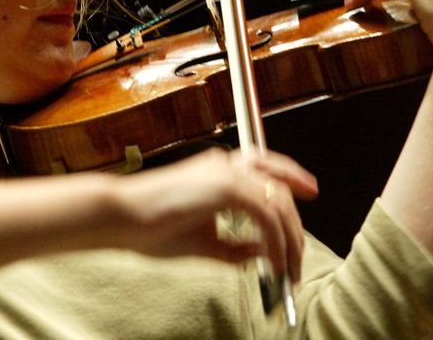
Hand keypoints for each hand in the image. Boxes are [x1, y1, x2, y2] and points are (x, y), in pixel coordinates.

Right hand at [115, 148, 317, 282]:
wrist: (121, 217)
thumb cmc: (151, 228)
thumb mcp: (203, 243)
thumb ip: (235, 247)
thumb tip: (263, 253)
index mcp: (217, 170)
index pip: (266, 168)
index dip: (292, 176)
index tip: (310, 191)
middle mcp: (225, 164)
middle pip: (278, 186)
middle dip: (295, 226)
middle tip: (299, 258)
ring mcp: (226, 172)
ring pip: (277, 200)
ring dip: (289, 238)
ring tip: (288, 268)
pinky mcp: (225, 186)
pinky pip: (266, 213)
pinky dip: (275, 240)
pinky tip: (273, 262)